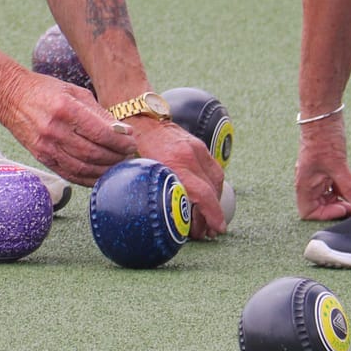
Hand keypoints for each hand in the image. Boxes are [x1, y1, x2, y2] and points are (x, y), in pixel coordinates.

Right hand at [0, 73, 136, 184]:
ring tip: (118, 166)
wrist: (10, 96)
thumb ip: (100, 113)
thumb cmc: (45, 91)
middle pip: (93, 153)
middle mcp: (55, 130)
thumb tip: (124, 132)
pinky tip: (100, 176)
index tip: (131, 142)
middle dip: (116, 157)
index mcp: (66, 110)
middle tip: (128, 155)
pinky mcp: (42, 157)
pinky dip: (88, 179)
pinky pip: (69, 174)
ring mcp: (46, 147)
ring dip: (105, 170)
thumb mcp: (75, 92)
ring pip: (83, 168)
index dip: (120, 141)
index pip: (100, 133)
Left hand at [125, 117, 228, 238]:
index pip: (203, 194)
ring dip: (215, 199)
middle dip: (213, 213)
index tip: (217, 229)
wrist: (140, 119)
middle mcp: (190, 156)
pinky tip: (206, 197)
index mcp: (174, 164)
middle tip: (207, 231)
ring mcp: (196, 148)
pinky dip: (212, 185)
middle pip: (212, 190)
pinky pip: (212, 168)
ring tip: (207, 217)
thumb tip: (151, 222)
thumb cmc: (133, 148)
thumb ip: (149, 195)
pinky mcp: (198, 145)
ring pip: (216, 179)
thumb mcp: (137, 174)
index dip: (212, 214)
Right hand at [295, 115, 350, 220]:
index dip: (326, 214)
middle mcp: (308, 182)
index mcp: (304, 184)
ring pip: (328, 196)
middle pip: (319, 206)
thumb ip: (350, 188)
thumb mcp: (338, 165)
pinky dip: (344, 189)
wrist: (322, 114)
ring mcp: (317, 175)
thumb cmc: (323, 137)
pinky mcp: (325, 168)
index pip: (308, 212)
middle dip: (337, 207)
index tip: (343, 207)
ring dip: (343, 199)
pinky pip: (333, 185)